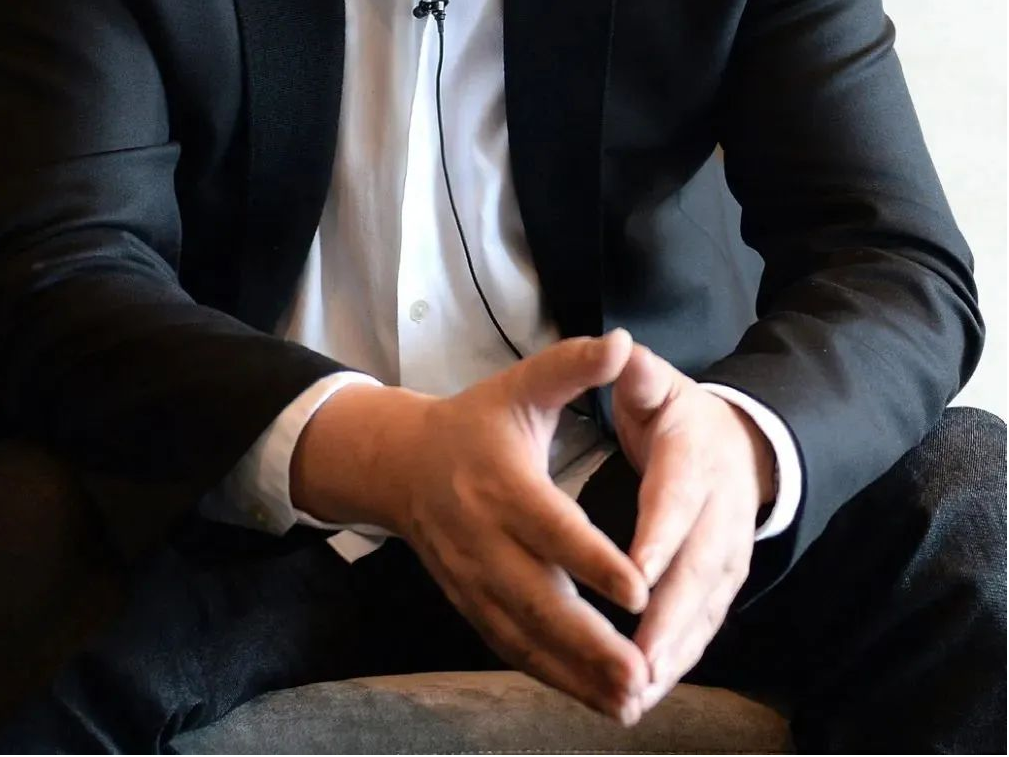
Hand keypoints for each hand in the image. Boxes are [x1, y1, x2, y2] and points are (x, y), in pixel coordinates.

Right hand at [389, 330, 651, 724]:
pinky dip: (553, 679)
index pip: (551, 527)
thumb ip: (572, 365)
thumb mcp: (522, 383)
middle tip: (642, 672)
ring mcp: (473, 580)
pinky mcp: (471, 606)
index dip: (592, 560)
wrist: (402, 464)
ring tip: (631, 701)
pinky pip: (513, 649)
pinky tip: (597, 701)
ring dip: (577, 674)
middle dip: (591, 642)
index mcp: (502, 482)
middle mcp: (484, 539)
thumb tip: (623, 342)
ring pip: (526, 636)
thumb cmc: (476, 423)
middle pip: (539, 598)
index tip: (639, 589)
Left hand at [612, 343, 775, 713]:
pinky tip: (652, 688)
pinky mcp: (726, 579)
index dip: (661, 534)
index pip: (678, 497)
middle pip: (699, 566)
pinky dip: (682, 657)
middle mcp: (721, 508)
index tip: (636, 572)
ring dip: (676, 649)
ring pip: (706, 604)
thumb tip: (624, 348)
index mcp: (697, 455)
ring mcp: (730, 549)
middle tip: (637, 659)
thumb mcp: (656, 382)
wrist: (736, 440)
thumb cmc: (675, 411)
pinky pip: (706, 622)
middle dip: (669, 615)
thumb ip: (638, 372)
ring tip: (639, 688)